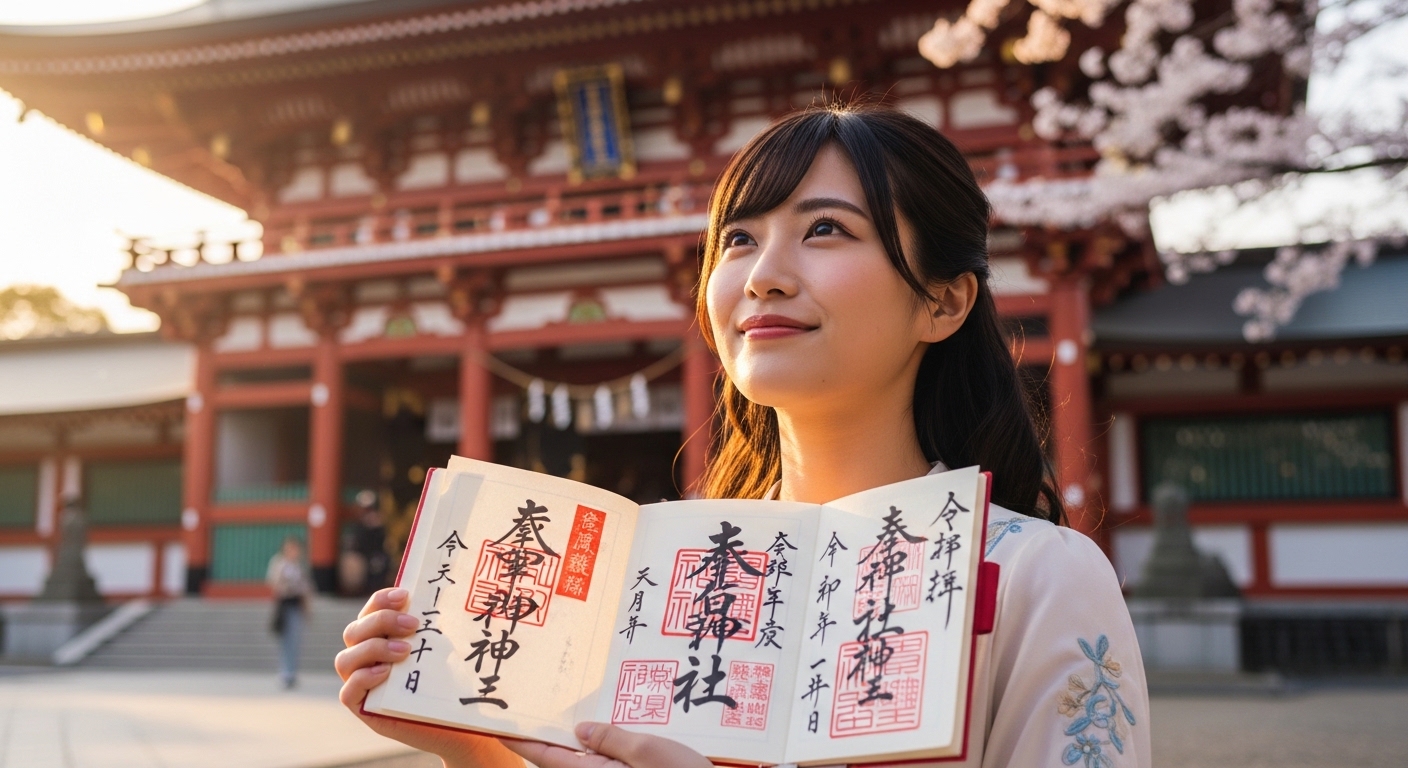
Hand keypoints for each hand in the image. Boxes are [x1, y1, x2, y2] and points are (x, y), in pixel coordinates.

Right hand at [336, 588, 522, 767]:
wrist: (459, 721)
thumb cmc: (451, 680)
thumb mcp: (444, 648)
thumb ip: (438, 624)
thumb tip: (456, 589)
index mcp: (382, 636)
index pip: (371, 610)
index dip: (382, 599)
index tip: (406, 596)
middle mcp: (366, 657)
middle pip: (354, 631)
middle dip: (382, 622)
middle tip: (413, 626)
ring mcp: (361, 682)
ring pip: (345, 659)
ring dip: (374, 649)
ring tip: (405, 652)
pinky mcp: (363, 707)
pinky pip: (347, 692)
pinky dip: (363, 678)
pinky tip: (385, 674)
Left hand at [502, 722, 711, 767]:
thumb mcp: (649, 750)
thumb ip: (612, 739)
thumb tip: (581, 729)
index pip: (546, 757)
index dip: (522, 740)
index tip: (501, 726)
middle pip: (563, 760)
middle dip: (552, 736)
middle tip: (541, 707)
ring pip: (585, 762)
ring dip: (579, 742)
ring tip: (577, 713)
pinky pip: (605, 765)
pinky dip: (602, 748)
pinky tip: (612, 730)